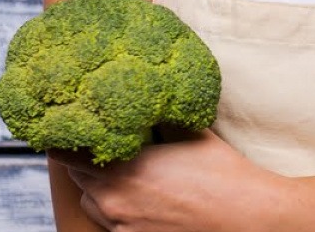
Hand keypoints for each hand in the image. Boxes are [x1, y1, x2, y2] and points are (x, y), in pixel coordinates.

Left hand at [49, 130, 285, 231]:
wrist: (247, 218)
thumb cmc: (224, 176)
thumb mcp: (190, 132)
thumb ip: (157, 117)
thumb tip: (140, 96)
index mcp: (123, 170)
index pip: (67, 153)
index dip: (68, 137)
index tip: (77, 125)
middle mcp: (114, 202)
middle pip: (77, 177)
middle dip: (88, 159)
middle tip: (108, 144)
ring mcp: (122, 226)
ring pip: (91, 201)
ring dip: (100, 185)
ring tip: (128, 172)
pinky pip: (110, 221)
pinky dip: (117, 206)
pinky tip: (143, 196)